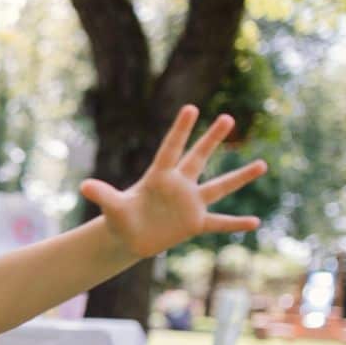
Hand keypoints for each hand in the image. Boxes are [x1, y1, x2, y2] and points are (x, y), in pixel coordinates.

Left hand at [79, 105, 267, 257]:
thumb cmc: (120, 217)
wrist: (130, 236)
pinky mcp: (194, 223)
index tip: (190, 108)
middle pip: (198, 158)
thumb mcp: (111, 207)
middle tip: (228, 117)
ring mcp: (189, 203)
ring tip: (262, 164)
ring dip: (240, 177)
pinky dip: (235, 224)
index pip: (171, 149)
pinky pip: (219, 223)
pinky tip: (255, 223)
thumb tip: (83, 186)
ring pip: (219, 187)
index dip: (180, 130)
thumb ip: (102, 194)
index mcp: (158, 177)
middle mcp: (178, 186)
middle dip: (211, 139)